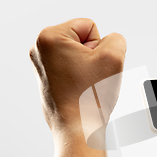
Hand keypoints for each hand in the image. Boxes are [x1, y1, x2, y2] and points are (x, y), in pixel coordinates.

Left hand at [29, 18, 125, 132]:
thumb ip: (117, 39)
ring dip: (89, 68)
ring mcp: (41, 66)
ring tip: (86, 85)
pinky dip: (81, 79)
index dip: (100, 46)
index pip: (90, 26)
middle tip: (91, 77)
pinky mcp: (47, 81)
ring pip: (80, 56)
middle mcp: (39, 49)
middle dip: (93, 56)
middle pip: (83, 40)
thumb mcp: (114, 57)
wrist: (79, 129)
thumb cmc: (89, 98)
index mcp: (49, 37)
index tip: (93, 66)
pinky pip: (73, 71)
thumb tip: (109, 44)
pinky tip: (82, 92)